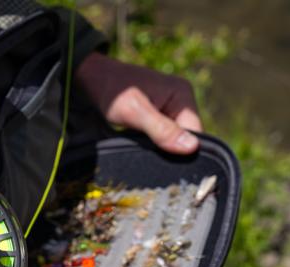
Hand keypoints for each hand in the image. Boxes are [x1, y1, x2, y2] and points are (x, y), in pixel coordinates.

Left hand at [75, 52, 201, 153]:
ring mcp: (169, 107)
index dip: (184, 152)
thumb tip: (192, 148)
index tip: (166, 165)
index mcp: (183, 95)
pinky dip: (152, 143)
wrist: (92, 78)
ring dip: (160, 148)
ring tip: (142, 153)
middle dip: (171, 151)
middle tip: (150, 161)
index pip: (196, 134)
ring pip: (172, 138)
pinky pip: (162, 135)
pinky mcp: (157, 114)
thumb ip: (162, 130)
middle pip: (185, 137)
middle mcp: (181, 100)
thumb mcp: (135, 113)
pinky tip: (140, 148)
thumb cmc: (113, 92)